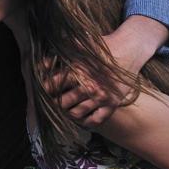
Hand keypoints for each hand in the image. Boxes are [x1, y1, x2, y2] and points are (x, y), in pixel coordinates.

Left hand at [44, 15, 168, 125]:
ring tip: (64, 110)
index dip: (46, 90)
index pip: (53, 86)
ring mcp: (101, 97)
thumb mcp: (78, 46)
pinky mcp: (112, 104)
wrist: (128, 49)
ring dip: (67, 113)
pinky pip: (95, 120)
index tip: (44, 91)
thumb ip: (58, 56)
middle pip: (62, 103)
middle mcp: (89, 86)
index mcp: (78, 70)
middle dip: (55, 103)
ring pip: (76, 114)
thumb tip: (40, 66)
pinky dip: (85, 122)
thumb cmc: (101, 47)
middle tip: (52, 103)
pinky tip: (80, 118)